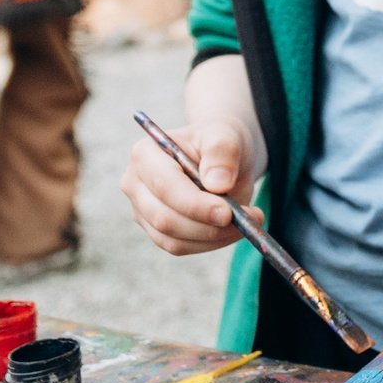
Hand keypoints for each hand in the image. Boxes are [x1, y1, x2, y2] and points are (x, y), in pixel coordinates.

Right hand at [120, 117, 263, 256]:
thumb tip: (217, 184)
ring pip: (172, 239)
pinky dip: (210, 243)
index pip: (165, 186)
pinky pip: (180, 247)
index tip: (228, 212)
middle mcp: (136, 184)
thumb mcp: (227, 135)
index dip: (195, 204)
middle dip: (207, 225)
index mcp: (146, 153)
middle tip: (246, 221)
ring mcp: (142, 210)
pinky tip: (232, 230)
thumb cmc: (220, 141)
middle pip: (164, 218)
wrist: (222, 157)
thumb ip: (222, 153)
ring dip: (213, 237)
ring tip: (246, 222)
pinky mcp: (155, 230)